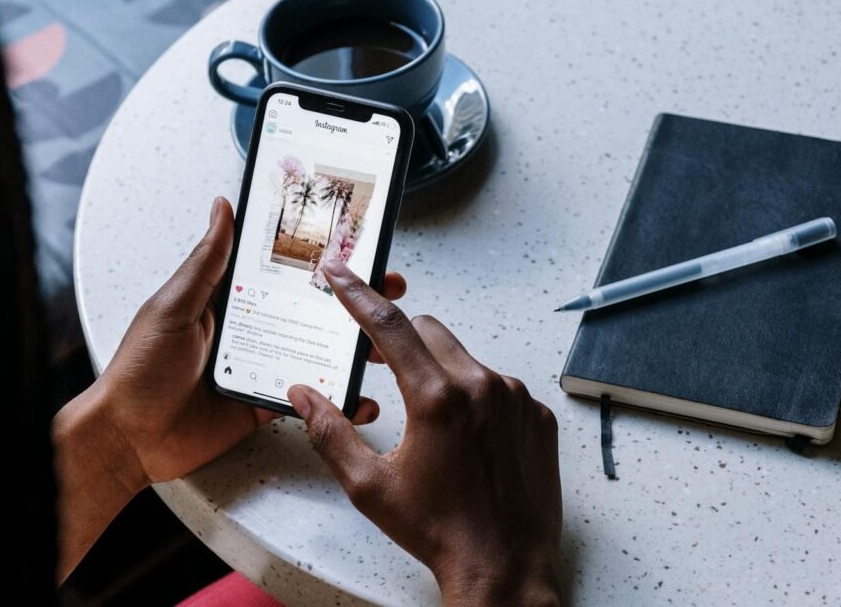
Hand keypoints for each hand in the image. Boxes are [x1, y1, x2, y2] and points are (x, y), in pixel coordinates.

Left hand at [97, 197, 404, 487]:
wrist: (129, 438)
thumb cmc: (140, 369)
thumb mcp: (174, 306)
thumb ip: (206, 263)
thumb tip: (222, 209)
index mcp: (233, 298)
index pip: (286, 270)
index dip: (322, 259)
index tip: (358, 246)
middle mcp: (254, 327)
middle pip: (313, 308)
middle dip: (354, 300)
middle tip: (389, 288)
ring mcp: (264, 365)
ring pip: (319, 351)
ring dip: (354, 347)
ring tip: (383, 344)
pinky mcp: (267, 402)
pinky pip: (310, 397)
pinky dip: (337, 398)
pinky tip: (360, 397)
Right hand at [286, 260, 561, 606]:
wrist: (504, 567)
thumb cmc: (438, 530)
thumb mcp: (370, 485)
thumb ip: (330, 432)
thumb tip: (303, 395)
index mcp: (437, 398)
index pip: (389, 326)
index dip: (358, 295)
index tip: (341, 274)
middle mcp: (482, 387)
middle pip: (429, 331)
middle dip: (400, 339)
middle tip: (378, 364)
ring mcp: (516, 399)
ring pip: (465, 358)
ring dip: (439, 371)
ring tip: (428, 420)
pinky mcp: (537, 415)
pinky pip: (498, 385)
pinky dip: (475, 396)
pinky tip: (466, 437)